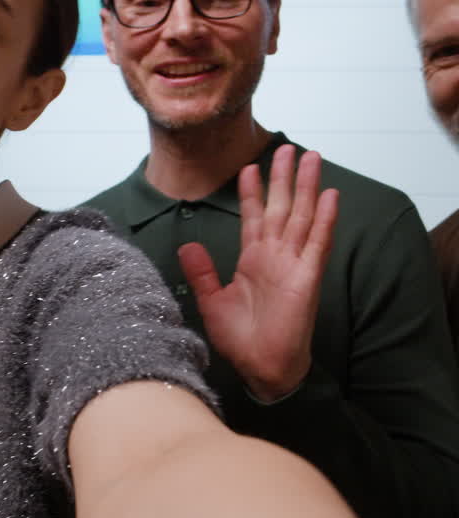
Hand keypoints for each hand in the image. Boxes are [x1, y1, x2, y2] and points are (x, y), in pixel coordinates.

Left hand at [178, 144, 338, 401]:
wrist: (261, 369)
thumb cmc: (241, 341)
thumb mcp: (212, 301)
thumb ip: (202, 272)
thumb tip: (186, 244)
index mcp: (253, 261)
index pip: (253, 217)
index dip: (253, 192)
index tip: (250, 167)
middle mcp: (275, 257)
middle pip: (281, 207)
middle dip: (284, 178)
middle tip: (288, 148)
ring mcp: (293, 265)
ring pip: (302, 216)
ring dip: (307, 187)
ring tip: (310, 157)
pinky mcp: (308, 277)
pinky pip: (318, 243)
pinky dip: (325, 219)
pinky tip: (330, 195)